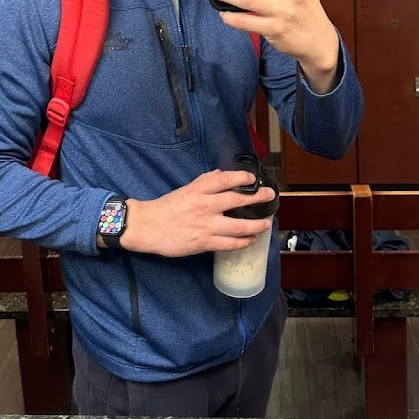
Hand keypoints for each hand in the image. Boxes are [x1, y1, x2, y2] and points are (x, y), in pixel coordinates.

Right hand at [120, 169, 275, 257]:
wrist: (147, 227)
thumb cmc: (166, 207)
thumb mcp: (185, 189)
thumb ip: (204, 181)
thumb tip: (221, 174)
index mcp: (199, 190)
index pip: (225, 179)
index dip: (242, 177)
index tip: (253, 179)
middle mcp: (205, 205)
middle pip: (237, 200)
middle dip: (257, 198)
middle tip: (270, 196)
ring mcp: (206, 225)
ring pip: (238, 226)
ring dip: (255, 225)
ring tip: (265, 224)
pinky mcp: (203, 242)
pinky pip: (229, 244)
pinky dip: (242, 242)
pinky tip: (250, 240)